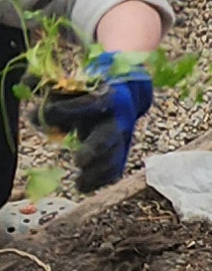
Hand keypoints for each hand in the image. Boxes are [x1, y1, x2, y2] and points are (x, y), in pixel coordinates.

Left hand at [38, 57, 154, 193]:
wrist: (122, 91)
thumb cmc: (87, 88)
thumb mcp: (69, 83)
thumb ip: (49, 90)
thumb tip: (30, 104)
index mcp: (105, 95)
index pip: (88, 104)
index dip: (66, 110)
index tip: (45, 114)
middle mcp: (117, 117)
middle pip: (110, 135)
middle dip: (95, 149)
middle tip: (78, 161)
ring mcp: (122, 136)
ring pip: (114, 157)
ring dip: (98, 173)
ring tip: (79, 184)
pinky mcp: (122, 151)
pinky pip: (116, 169)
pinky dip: (101, 180)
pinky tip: (86, 187)